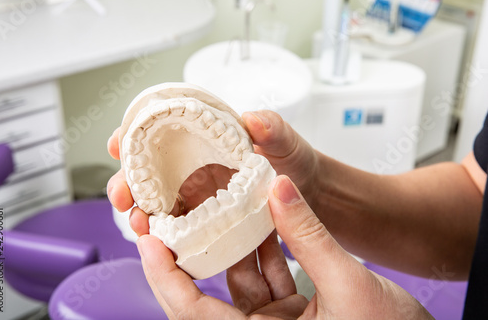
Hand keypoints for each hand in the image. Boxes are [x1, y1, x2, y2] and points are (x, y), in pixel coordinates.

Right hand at [107, 110, 319, 235]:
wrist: (308, 193)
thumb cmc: (294, 161)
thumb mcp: (285, 141)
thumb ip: (272, 128)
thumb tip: (252, 119)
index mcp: (205, 138)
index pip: (159, 132)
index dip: (133, 136)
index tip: (119, 143)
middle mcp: (194, 164)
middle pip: (147, 171)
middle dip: (127, 183)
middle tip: (124, 196)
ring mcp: (197, 193)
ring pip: (157, 202)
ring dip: (141, 213)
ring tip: (141, 224)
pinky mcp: (206, 219)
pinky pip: (178, 226)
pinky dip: (165, 234)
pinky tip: (160, 242)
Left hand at [137, 175, 432, 318]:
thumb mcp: (350, 284)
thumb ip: (310, 237)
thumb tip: (280, 191)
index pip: (191, 311)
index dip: (164, 274)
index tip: (149, 239)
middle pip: (206, 294)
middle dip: (190, 253)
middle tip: (174, 215)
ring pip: (240, 279)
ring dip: (236, 242)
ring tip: (227, 205)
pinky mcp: (292, 314)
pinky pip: (267, 278)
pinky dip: (266, 250)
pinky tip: (266, 221)